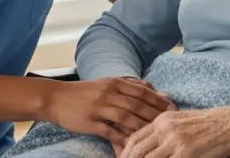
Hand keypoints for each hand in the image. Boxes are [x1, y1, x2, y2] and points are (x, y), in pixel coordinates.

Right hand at [39, 77, 175, 147]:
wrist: (55, 98)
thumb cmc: (85, 92)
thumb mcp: (108, 84)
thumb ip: (131, 87)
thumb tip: (157, 91)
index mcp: (114, 83)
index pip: (142, 92)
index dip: (159, 101)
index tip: (173, 109)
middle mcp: (109, 93)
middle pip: (138, 105)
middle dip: (156, 115)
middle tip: (170, 125)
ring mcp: (99, 107)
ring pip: (127, 118)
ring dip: (142, 128)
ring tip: (156, 137)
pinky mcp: (90, 122)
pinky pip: (111, 132)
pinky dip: (123, 139)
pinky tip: (133, 146)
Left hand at [120, 102, 229, 157]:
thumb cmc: (208, 124)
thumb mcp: (181, 120)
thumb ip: (165, 130)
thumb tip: (151, 145)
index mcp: (162, 119)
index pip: (134, 138)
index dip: (125, 153)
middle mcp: (165, 128)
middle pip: (137, 150)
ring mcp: (175, 141)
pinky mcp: (186, 153)